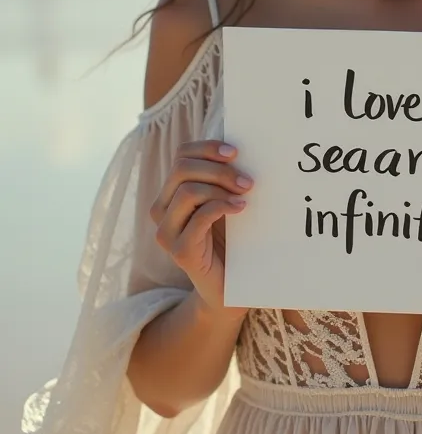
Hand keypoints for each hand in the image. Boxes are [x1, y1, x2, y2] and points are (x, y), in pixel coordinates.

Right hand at [150, 140, 252, 311]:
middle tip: (247, 181)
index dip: (207, 148)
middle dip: (218, 169)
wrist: (231, 286)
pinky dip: (222, 206)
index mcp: (171, 193)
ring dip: (221, 187)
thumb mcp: (225, 200)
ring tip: (245, 194)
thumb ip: (223, 177)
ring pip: (187, 190)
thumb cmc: (231, 239)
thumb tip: (240, 147)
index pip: (181, 155)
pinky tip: (241, 209)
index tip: (235, 152)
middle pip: (182, 169)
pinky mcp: (179, 251)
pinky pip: (199, 216)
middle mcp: (162, 210)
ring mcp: (167, 232)